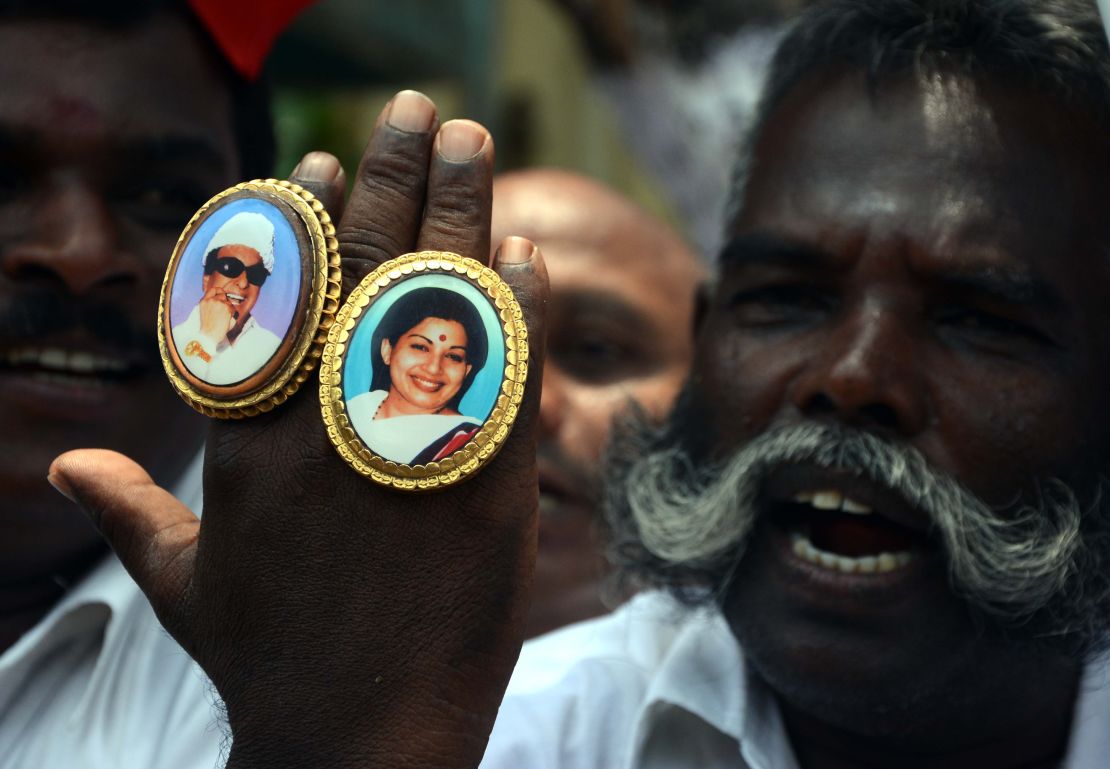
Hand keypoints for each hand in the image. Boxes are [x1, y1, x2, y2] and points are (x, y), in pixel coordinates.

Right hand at [49, 90, 547, 768]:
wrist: (358, 742)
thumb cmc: (271, 659)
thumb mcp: (186, 581)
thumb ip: (133, 507)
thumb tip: (70, 467)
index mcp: (254, 438)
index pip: (277, 297)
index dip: (305, 217)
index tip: (322, 156)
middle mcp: (329, 428)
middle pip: (364, 273)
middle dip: (393, 178)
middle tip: (418, 112)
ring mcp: (414, 451)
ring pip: (439, 305)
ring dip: (461, 211)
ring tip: (472, 142)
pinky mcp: (487, 486)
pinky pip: (508, 373)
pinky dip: (519, 309)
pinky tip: (527, 253)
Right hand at [197, 286, 234, 341]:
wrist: (209, 335)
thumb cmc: (208, 327)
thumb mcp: (204, 312)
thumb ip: (211, 304)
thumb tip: (222, 300)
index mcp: (203, 301)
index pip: (213, 290)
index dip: (219, 291)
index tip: (222, 295)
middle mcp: (210, 300)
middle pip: (223, 294)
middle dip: (225, 301)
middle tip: (224, 311)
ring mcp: (218, 303)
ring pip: (229, 302)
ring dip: (229, 309)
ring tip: (223, 318)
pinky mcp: (226, 308)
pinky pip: (233, 308)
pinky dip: (232, 314)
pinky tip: (226, 320)